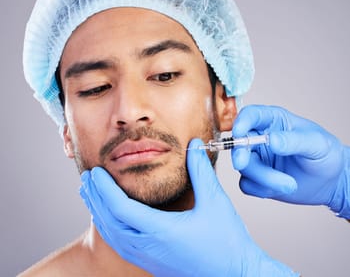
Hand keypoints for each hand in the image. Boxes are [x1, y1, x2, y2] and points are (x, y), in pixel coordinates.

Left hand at [80, 139, 297, 276]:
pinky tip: (110, 219)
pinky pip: (121, 244)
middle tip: (87, 179)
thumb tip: (194, 144)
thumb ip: (200, 170)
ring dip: (99, 212)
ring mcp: (148, 257)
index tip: (95, 173)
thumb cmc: (226, 241)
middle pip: (110, 222)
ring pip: (113, 235)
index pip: (121, 208)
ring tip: (91, 195)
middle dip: (96, 198)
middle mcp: (148, 247)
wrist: (234, 274)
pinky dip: (110, 228)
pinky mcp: (152, 262)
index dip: (105, 189)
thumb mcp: (215, 200)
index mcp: (160, 231)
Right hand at [232, 105, 349, 217]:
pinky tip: (280, 188)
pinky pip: (247, 184)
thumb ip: (295, 141)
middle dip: (240, 154)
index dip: (241, 122)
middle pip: (239, 142)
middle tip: (242, 163)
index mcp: (273, 120)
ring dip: (264, 178)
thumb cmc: (325, 155)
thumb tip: (272, 140)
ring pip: (244, 166)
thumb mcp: (317, 144)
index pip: (251, 115)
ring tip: (290, 184)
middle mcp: (260, 137)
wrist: (330, 182)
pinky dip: (261, 189)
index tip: (239, 133)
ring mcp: (256, 158)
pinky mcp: (255, 178)